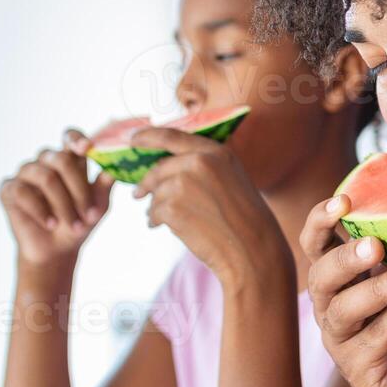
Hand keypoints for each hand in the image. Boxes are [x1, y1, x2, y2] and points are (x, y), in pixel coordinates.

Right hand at [0, 129, 113, 270]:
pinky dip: (40, 210)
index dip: (76, 139)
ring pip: (45, 176)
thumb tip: (114, 168)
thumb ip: (104, 185)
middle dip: (79, 189)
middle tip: (90, 215)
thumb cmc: (79, 222)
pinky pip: (21, 191)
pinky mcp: (8, 189)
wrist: (57, 251)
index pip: (69, 137)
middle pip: (61, 159)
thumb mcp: (98, 205)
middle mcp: (45, 162)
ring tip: (74, 225)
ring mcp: (25, 174)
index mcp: (69, 160)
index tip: (86, 148)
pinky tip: (50, 224)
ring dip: (63, 204)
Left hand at [129, 127, 291, 288]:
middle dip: (146, 182)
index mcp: (216, 152)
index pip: (172, 136)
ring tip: (162, 220)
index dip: (148, 136)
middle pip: (159, 168)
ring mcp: (184, 184)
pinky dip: (154, 220)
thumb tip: (165, 168)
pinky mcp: (173, 208)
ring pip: (156, 192)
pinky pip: (153, 211)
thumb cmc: (246, 219)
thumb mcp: (232, 179)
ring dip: (155, 207)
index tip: (133, 140)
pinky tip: (163, 227)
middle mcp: (199, 162)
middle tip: (138, 193)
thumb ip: (205, 166)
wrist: (253, 249)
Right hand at [300, 194, 386, 386]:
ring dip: (375, 289)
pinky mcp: (358, 368)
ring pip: (343, 309)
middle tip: (375, 245)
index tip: (343, 201)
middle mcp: (332, 306)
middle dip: (345, 258)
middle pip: (321, 276)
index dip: (321, 221)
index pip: (318, 244)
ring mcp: (341, 339)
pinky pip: (372, 339)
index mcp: (341, 278)